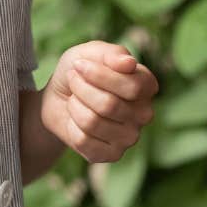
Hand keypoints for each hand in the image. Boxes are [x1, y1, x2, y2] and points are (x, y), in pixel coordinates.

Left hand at [40, 41, 159, 162]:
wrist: (59, 97)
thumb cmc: (80, 72)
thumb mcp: (91, 52)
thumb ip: (113, 54)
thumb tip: (129, 63)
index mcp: (146, 86)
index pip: (133, 86)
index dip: (100, 75)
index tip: (79, 65)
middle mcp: (144, 113)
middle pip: (110, 105)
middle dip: (81, 89)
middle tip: (73, 80)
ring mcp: (130, 137)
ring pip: (94, 122)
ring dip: (74, 106)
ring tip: (73, 98)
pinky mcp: (111, 154)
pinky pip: (84, 141)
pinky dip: (71, 126)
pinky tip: (74, 120)